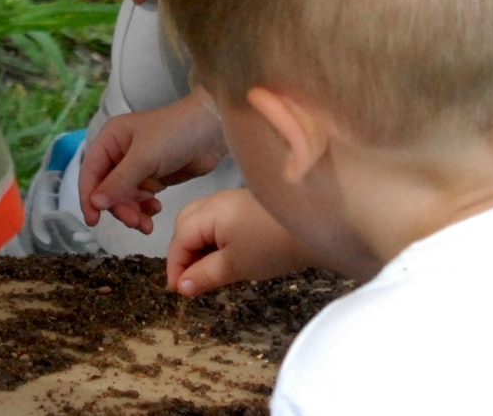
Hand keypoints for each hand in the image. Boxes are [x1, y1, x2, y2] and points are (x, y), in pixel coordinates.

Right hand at [78, 99, 228, 229]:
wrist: (212, 131)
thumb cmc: (174, 135)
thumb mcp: (144, 158)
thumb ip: (118, 182)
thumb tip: (94, 203)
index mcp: (110, 139)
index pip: (91, 172)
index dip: (88, 197)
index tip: (93, 221)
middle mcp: (119, 153)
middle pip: (107, 189)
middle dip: (119, 208)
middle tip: (134, 223)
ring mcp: (136, 166)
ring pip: (124, 197)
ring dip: (132, 212)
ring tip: (147, 225)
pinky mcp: (153, 177)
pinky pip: (140, 199)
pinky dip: (145, 208)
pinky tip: (156, 210)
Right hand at [165, 189, 314, 296]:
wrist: (316, 227)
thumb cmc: (272, 246)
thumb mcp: (235, 266)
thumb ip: (205, 275)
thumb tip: (181, 286)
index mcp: (209, 212)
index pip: (179, 239)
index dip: (175, 266)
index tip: (179, 292)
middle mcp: (215, 201)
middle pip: (185, 224)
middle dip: (182, 252)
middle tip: (190, 280)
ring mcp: (231, 201)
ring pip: (200, 221)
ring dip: (197, 246)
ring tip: (206, 271)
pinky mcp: (245, 206)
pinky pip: (217, 221)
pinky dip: (213, 239)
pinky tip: (224, 256)